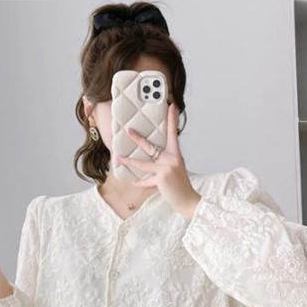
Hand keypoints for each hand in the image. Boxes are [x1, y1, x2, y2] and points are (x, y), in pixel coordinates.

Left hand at [116, 102, 201, 219]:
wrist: (188, 200)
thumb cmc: (181, 186)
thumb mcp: (176, 169)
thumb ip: (165, 162)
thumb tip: (151, 158)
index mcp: (176, 154)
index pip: (173, 133)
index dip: (172, 119)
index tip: (171, 106)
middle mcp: (172, 158)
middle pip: (151, 146)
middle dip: (137, 138)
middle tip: (128, 130)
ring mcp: (166, 168)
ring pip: (143, 164)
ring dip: (129, 161)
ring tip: (118, 158)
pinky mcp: (162, 178)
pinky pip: (145, 180)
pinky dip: (139, 182)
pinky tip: (132, 182)